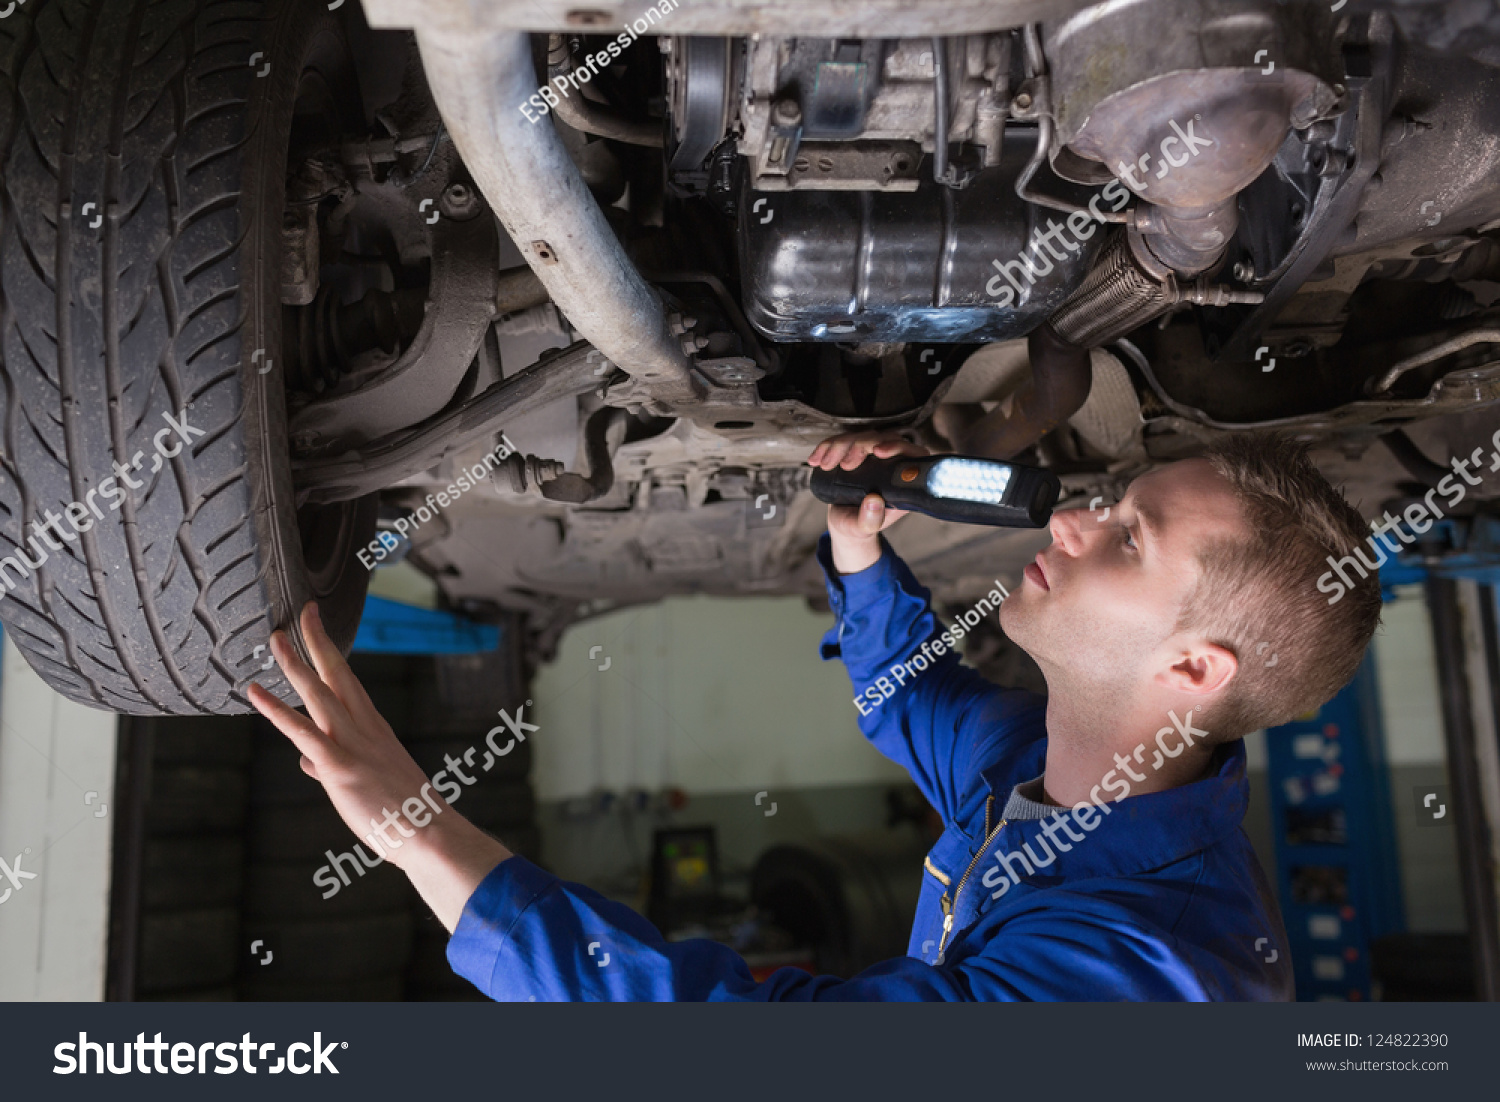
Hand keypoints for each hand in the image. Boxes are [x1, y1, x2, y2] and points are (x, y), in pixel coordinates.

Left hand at [247, 602, 509, 930]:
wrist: (427, 833)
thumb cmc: (402, 813)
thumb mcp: (370, 782)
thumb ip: (333, 766)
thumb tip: (306, 762)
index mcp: (373, 728)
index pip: (348, 680)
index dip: (329, 651)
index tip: (317, 624)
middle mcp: (364, 727)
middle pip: (337, 673)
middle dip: (317, 641)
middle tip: (300, 613)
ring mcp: (353, 744)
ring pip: (319, 693)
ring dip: (294, 664)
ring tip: (274, 639)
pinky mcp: (340, 766)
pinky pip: (303, 732)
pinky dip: (276, 709)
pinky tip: (255, 693)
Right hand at [807, 432, 928, 573]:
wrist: (843, 521)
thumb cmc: (857, 526)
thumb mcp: (863, 528)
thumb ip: (870, 520)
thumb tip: (874, 501)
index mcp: (903, 482)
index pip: (911, 455)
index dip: (898, 447)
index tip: (878, 451)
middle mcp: (891, 465)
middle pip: (883, 440)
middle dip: (860, 446)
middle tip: (845, 465)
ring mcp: (874, 456)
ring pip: (862, 437)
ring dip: (841, 445)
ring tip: (826, 465)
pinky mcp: (856, 452)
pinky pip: (844, 440)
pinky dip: (828, 446)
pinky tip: (816, 459)